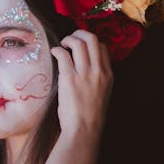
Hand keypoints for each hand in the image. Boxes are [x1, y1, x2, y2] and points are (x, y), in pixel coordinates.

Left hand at [50, 29, 113, 144]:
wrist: (84, 129)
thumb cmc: (89, 115)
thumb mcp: (102, 93)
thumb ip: (97, 78)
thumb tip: (84, 67)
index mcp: (108, 75)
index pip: (103, 48)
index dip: (91, 42)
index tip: (81, 45)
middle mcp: (98, 71)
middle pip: (92, 39)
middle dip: (80, 33)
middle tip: (71, 38)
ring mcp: (84, 73)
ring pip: (78, 42)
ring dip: (68, 39)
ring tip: (63, 45)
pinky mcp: (69, 77)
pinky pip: (63, 54)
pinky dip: (57, 50)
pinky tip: (55, 53)